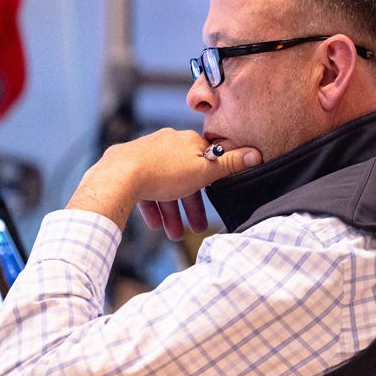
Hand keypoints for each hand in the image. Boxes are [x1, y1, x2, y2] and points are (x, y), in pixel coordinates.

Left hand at [68, 128, 261, 238]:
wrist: (118, 177)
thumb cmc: (164, 173)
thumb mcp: (205, 171)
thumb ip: (231, 164)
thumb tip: (257, 153)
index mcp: (188, 140)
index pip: (207, 161)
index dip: (211, 186)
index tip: (215, 204)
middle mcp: (167, 141)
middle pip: (185, 177)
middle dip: (189, 206)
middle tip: (194, 229)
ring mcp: (144, 152)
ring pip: (164, 185)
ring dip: (171, 212)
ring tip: (173, 235)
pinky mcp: (126, 164)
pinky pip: (144, 186)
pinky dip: (151, 205)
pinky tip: (154, 225)